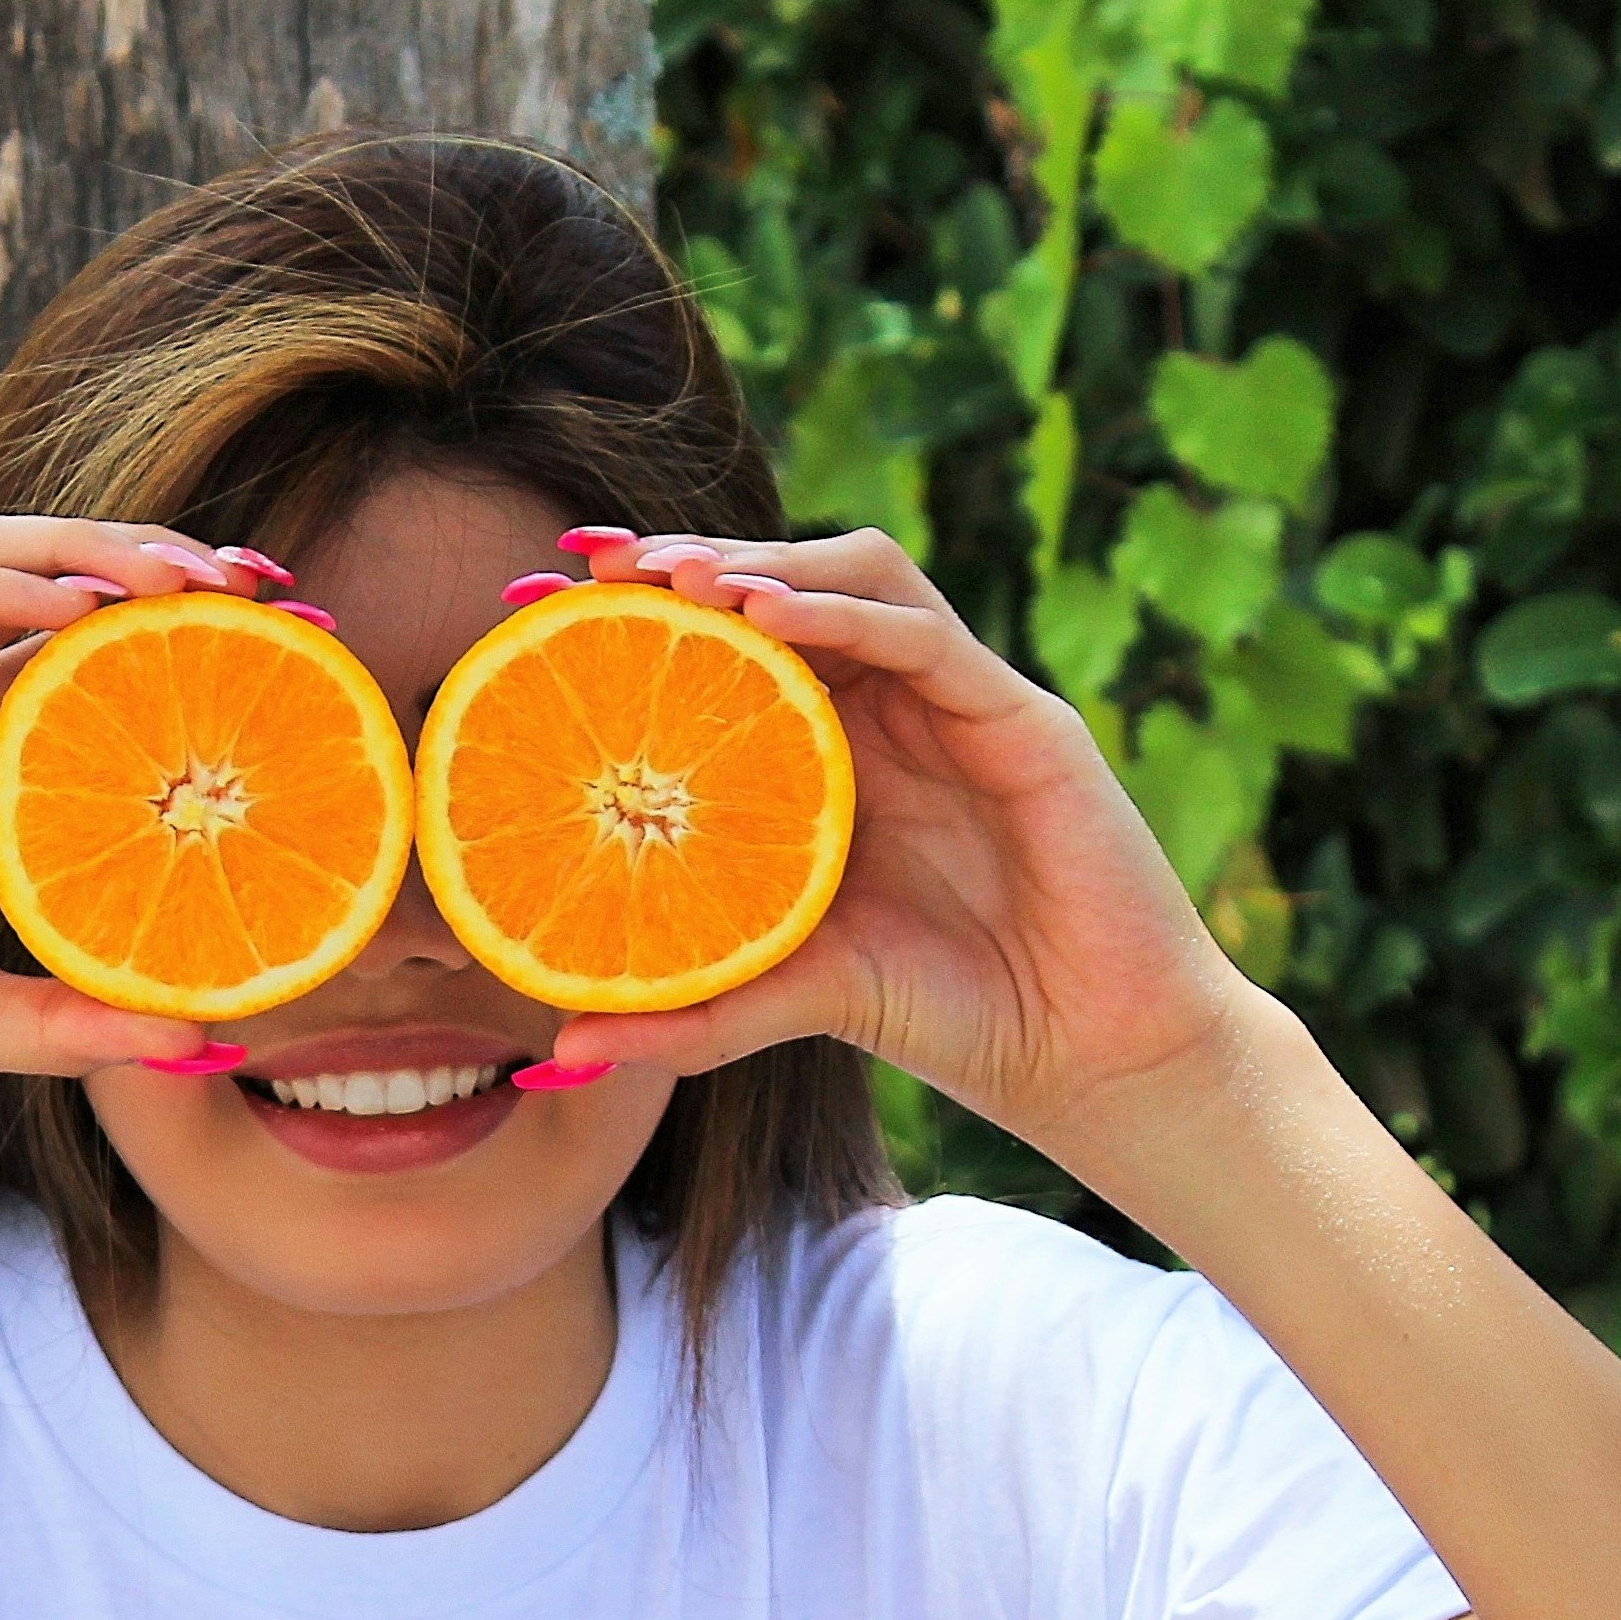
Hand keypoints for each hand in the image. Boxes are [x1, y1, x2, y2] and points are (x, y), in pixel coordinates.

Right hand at [0, 512, 269, 1097]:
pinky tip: (78, 604)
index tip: (289, 655)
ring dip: (93, 547)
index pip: (84, 664)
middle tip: (275, 589)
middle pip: (54, 584)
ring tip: (192, 577)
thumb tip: (205, 1042)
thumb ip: (66, 1024)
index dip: (181, 644)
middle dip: (164, 568)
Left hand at [535, 527, 1271, 1145]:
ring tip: (676, 580)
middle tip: (589, 567)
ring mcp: (959, 702)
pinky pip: (927, 635)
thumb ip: (693, 1012)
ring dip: (765, 562)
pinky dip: (846, 612)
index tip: (532, 609)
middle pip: (787, 586)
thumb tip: (563, 1043)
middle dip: (687, 563)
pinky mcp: (1022, 718)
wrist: (1089, 1057)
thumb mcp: (796, 1002)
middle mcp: (892, 710)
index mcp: (834, 755)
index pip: (732, 646)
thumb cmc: (953, 1017)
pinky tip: (768, 614)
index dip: (642, 614)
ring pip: (860, 577)